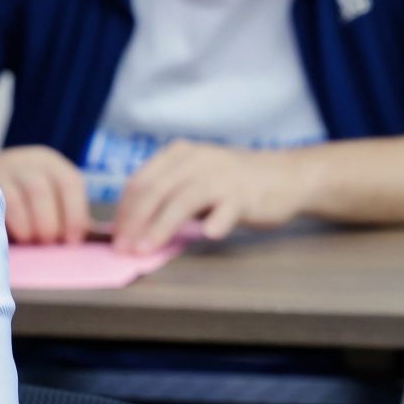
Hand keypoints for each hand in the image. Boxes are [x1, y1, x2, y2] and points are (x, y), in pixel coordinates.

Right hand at [0, 146, 89, 243]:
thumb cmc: (30, 194)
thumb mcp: (51, 193)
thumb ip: (64, 212)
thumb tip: (73, 241)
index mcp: (53, 164)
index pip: (71, 183)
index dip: (75, 214)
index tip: (72, 240)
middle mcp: (29, 162)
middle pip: (41, 190)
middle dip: (49, 222)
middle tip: (49, 243)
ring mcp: (3, 171)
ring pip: (16, 199)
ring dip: (27, 225)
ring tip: (32, 241)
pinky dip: (10, 223)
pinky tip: (16, 236)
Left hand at [111, 140, 314, 253]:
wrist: (287, 176)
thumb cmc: (236, 182)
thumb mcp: (198, 177)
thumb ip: (171, 192)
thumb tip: (135, 225)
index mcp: (180, 154)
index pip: (141, 181)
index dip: (124, 210)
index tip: (116, 236)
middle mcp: (198, 160)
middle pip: (156, 190)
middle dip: (135, 221)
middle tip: (123, 248)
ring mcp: (222, 176)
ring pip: (183, 200)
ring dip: (160, 227)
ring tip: (145, 249)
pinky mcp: (246, 194)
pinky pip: (227, 209)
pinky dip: (217, 221)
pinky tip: (209, 235)